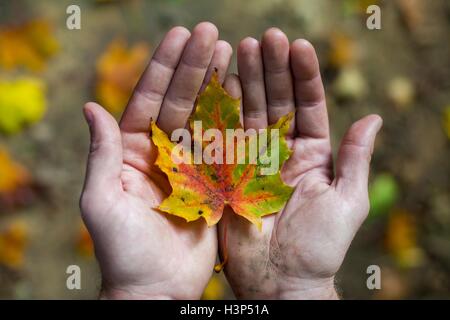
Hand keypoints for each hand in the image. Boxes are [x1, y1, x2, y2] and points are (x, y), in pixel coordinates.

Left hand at [80, 22, 232, 298]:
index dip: (164, 67)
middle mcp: (162, 153)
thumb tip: (91, 107)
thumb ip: (102, 155)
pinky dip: (234, 119)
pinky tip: (245, 93)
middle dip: (195, 66)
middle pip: (180, 101)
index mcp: (133, 152)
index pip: (148, 99)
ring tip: (232, 50)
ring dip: (217, 84)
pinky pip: (225, 145)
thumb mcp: (103, 201)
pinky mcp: (213, 182)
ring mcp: (190, 165)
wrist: (156, 288)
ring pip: (205, 116)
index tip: (180, 35)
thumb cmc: (123, 250)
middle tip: (213, 32)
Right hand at [219, 28, 381, 298]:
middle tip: (263, 38)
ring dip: (247, 81)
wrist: (282, 280)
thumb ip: (355, 158)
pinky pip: (225, 139)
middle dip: (271, 69)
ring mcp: (252, 160)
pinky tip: (222, 83)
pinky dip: (222, 111)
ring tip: (240, 48)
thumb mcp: (347, 200)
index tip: (297, 46)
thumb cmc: (320, 247)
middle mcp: (280, 151)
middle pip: (276, 102)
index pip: (307, 106)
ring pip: (249, 113)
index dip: (303, 76)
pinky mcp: (228, 174)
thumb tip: (374, 118)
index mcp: (311, 154)